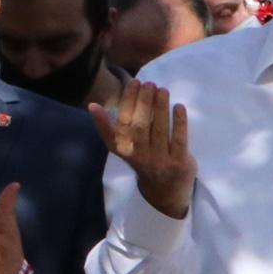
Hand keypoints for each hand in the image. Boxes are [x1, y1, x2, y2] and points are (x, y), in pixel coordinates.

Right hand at [90, 81, 195, 219]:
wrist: (165, 190)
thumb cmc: (143, 159)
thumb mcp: (122, 147)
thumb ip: (110, 127)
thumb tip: (92, 105)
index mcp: (123, 150)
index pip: (122, 123)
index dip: (127, 102)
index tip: (133, 82)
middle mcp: (139, 156)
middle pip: (140, 126)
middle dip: (144, 102)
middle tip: (149, 83)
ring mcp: (160, 160)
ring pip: (160, 130)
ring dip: (161, 108)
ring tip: (162, 90)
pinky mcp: (179, 163)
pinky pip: (179, 140)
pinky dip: (179, 122)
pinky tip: (178, 107)